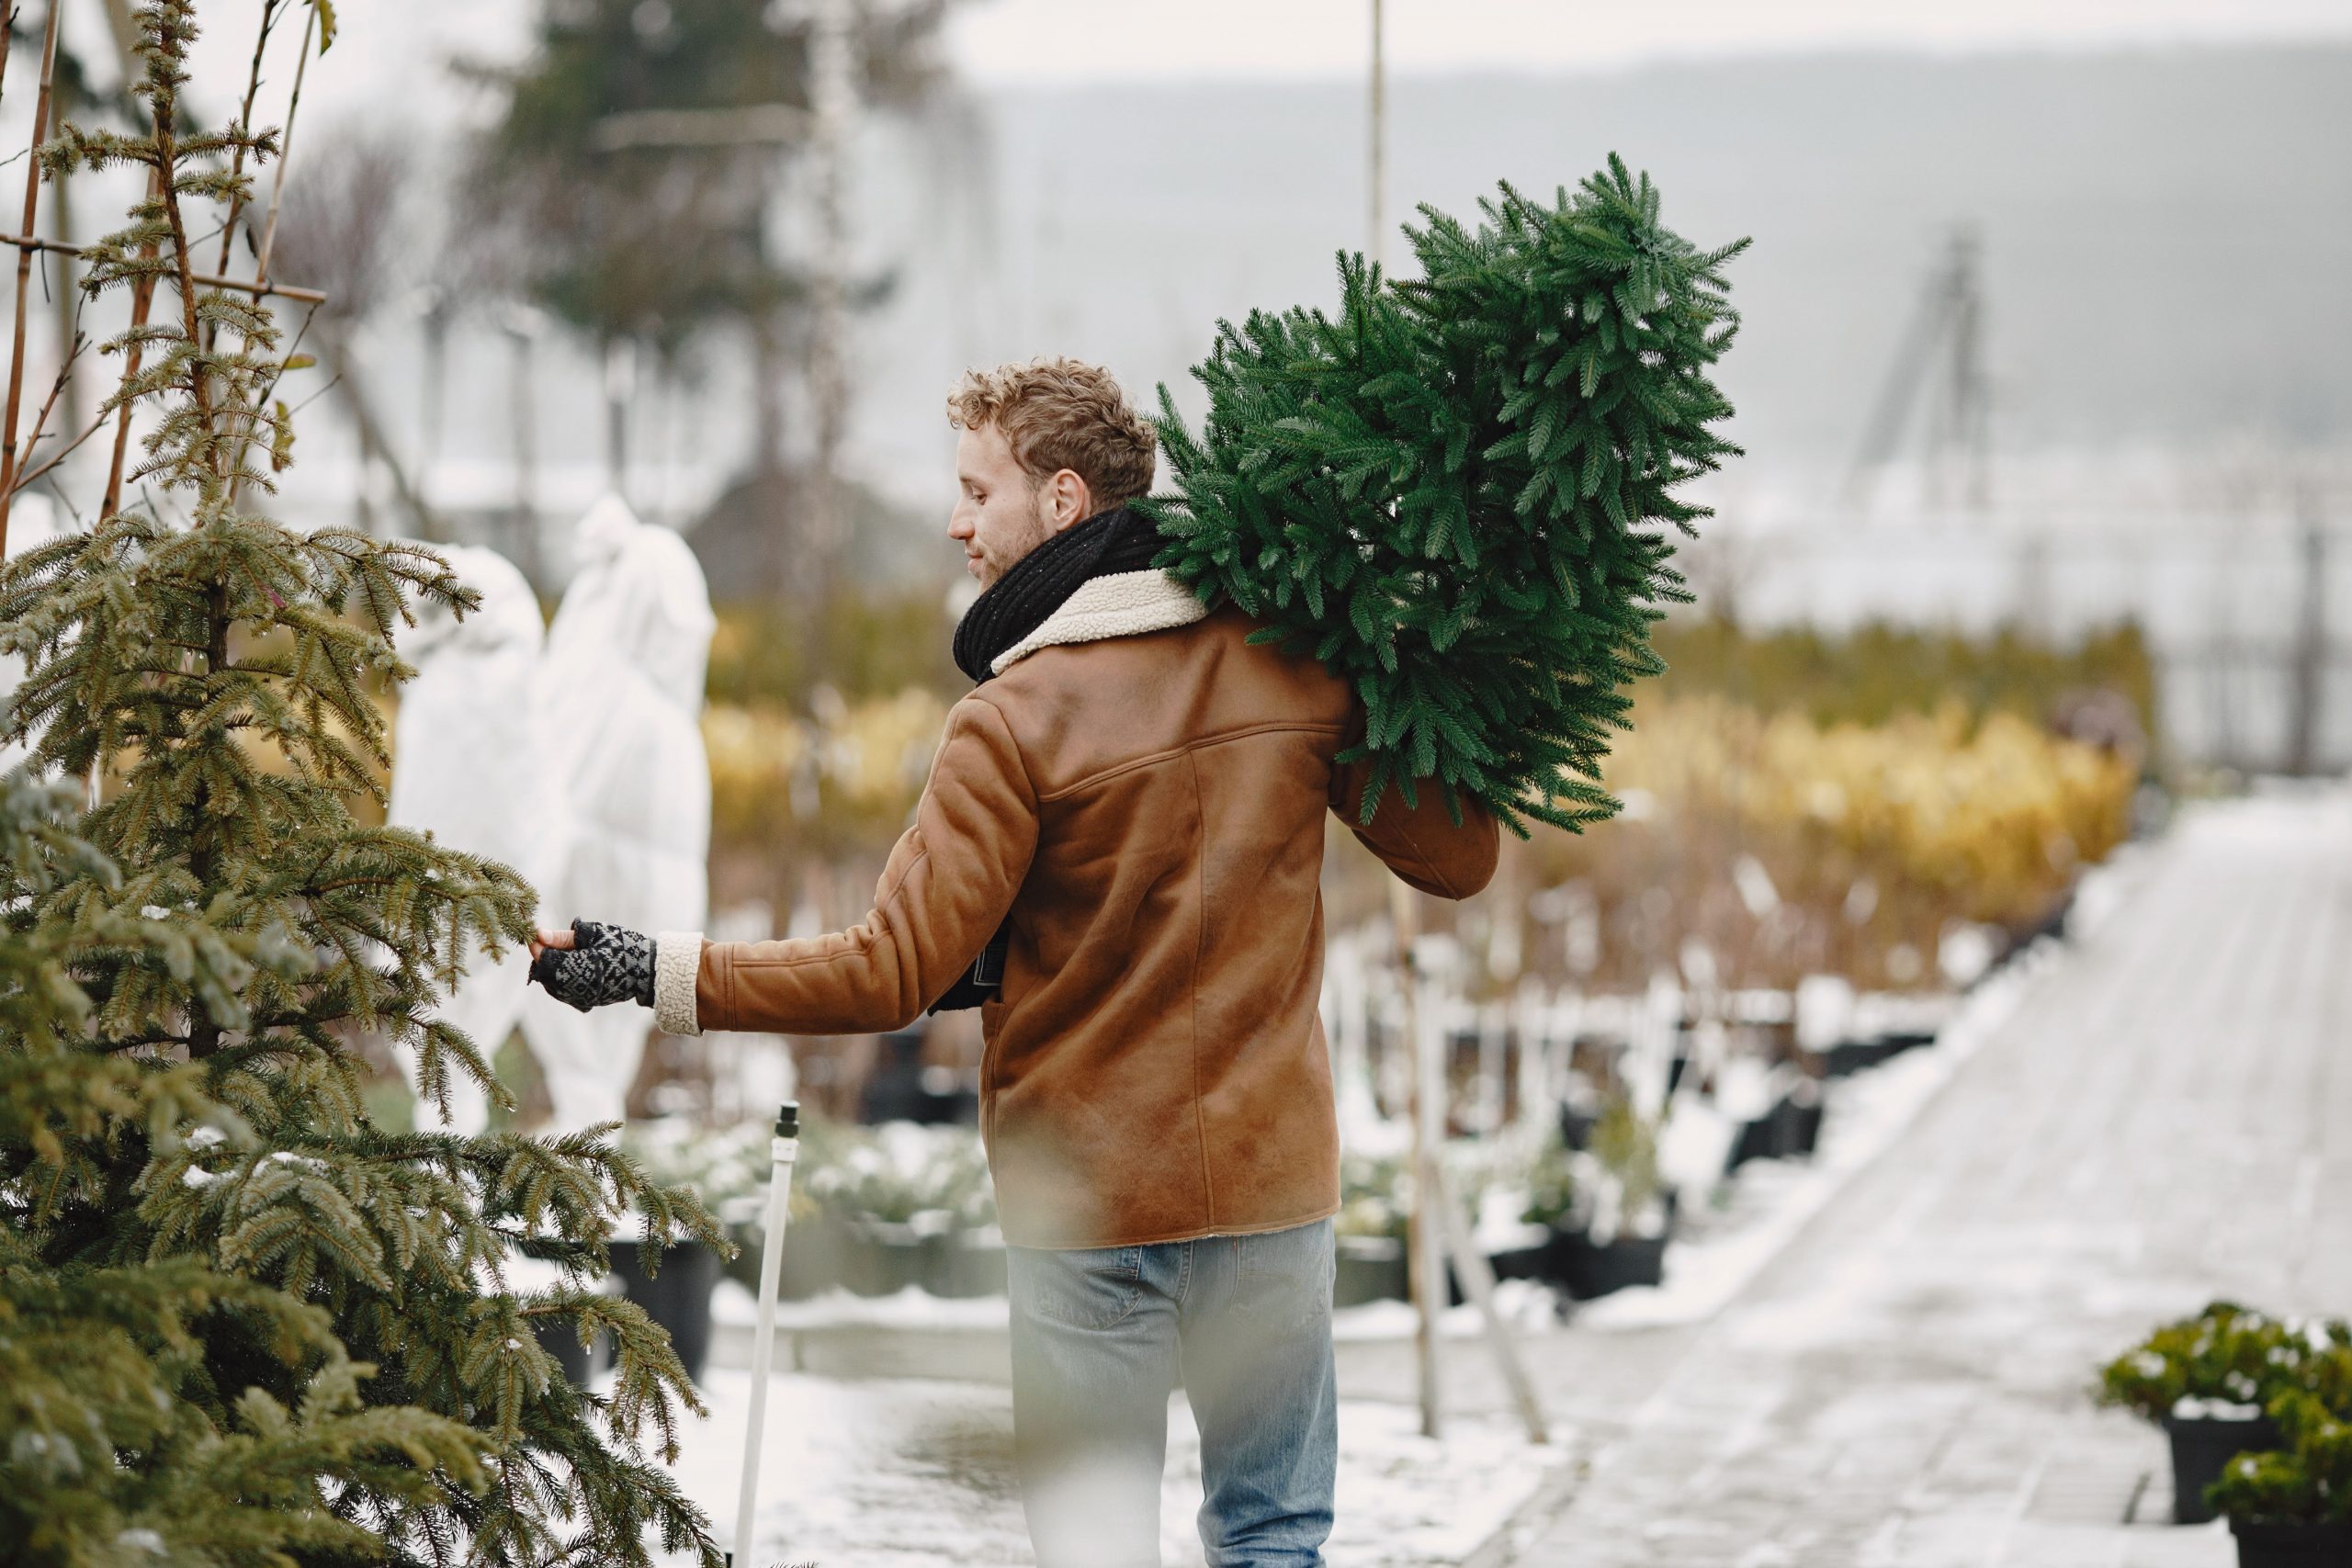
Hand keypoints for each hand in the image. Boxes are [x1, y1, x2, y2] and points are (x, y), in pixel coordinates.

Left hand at [527, 918, 654, 1012]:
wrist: (645, 969)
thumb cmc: (621, 945)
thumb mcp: (593, 934)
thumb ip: (563, 937)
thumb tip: (539, 934)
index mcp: (580, 968)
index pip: (545, 960)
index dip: (536, 947)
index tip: (534, 933)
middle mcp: (577, 988)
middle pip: (544, 974)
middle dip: (542, 957)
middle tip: (546, 940)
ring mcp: (580, 998)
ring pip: (551, 985)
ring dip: (549, 968)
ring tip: (558, 951)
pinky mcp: (584, 1002)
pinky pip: (561, 991)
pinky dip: (558, 978)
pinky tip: (567, 965)